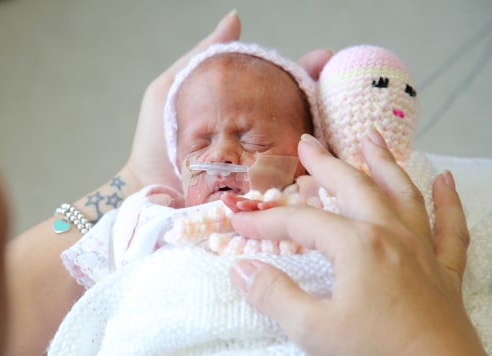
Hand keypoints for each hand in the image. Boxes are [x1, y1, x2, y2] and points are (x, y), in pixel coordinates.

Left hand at [124, 13, 332, 193]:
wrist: (145, 193)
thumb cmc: (153, 146)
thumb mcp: (170, 92)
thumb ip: (201, 58)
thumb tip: (235, 20)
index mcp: (243, 116)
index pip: (284, 90)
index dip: (307, 72)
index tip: (323, 58)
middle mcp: (259, 142)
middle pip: (302, 117)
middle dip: (325, 98)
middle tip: (340, 82)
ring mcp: (262, 172)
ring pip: (305, 151)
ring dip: (327, 135)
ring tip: (346, 116)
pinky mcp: (259, 199)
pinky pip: (292, 186)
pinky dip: (313, 175)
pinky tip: (329, 160)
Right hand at [228, 132, 491, 355]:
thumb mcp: (311, 329)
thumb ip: (273, 294)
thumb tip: (241, 268)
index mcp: (356, 245)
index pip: (301, 222)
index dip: (265, 221)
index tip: (238, 223)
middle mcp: (391, 235)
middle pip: (354, 187)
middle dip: (326, 164)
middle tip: (307, 143)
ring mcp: (423, 249)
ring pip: (402, 194)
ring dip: (384, 164)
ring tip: (371, 139)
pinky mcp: (445, 270)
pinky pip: (450, 227)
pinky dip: (449, 200)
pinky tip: (446, 181)